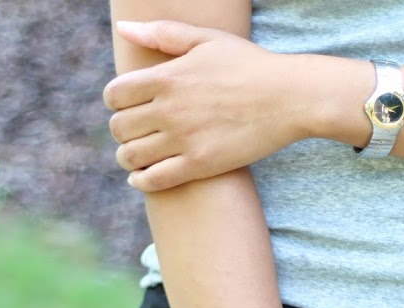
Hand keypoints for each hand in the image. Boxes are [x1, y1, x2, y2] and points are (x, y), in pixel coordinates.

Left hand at [103, 20, 304, 191]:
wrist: (289, 98)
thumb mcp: (206, 40)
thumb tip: (124, 29)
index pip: (115, 95)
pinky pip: (154, 180)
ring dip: (128, 158)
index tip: (126, 108)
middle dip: (121, 132)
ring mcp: (184, 139)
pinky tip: (142, 178)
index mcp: (167, 76)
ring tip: (136, 158)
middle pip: (120, 128)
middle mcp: (170, 108)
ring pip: (131, 156)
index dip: (115, 103)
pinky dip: (141, 181)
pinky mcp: (200, 165)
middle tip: (134, 135)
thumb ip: (163, 34)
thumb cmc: (249, 65)